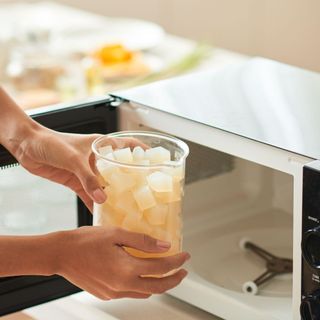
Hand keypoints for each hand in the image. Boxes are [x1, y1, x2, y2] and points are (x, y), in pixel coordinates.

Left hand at [10, 124, 146, 210]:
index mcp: (101, 146)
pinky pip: (90, 195)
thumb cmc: (51, 143)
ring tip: (127, 208)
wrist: (27, 147)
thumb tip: (103, 198)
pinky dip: (95, 205)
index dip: (142, 152)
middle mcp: (97, 159)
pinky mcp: (77, 181)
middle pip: (119, 170)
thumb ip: (88, 178)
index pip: (128, 146)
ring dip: (114, 196)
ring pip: (106, 185)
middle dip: (130, 180)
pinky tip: (103, 215)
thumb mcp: (73, 159)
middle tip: (143, 193)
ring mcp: (88, 171)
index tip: (155, 161)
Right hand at [58, 226, 189, 299]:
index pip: (161, 268)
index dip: (177, 262)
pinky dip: (143, 285)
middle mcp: (122, 286)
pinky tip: (143, 274)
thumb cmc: (86, 241)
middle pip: (158, 287)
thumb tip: (165, 246)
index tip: (185, 256)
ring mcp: (114, 293)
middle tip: (183, 270)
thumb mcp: (117, 234)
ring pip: (145, 292)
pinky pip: (131, 293)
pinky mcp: (106, 294)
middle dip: (174, 279)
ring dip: (159, 283)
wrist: (61, 254)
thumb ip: (142, 241)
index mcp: (126, 270)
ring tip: (166, 272)